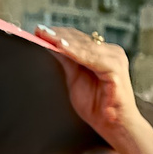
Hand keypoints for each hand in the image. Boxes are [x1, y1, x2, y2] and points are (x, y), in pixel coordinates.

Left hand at [35, 25, 152, 153]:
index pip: (78, 39)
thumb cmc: (96, 104)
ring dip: (63, 40)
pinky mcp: (115, 69)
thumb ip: (67, 61)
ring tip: (46, 35)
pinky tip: (61, 47)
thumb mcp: (75, 78)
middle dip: (57, 35)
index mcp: (103, 53)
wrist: (113, 124)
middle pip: (80, 39)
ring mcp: (115, 59)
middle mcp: (111, 52)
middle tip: (38, 29)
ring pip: (84, 46)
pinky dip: (75, 52)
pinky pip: (91, 58)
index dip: (58, 34)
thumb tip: (51, 45)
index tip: (38, 30)